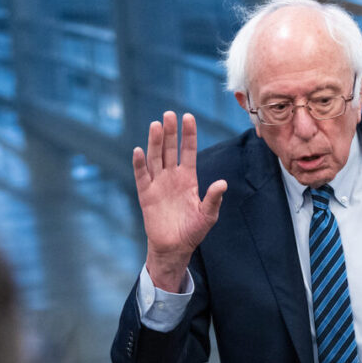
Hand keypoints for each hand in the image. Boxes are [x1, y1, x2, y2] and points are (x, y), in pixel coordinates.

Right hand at [133, 112, 226, 290]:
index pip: (188, 151)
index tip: (188, 116)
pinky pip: (141, 176)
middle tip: (169, 114)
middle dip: (170, 132)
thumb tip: (222, 183)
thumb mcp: (208, 215)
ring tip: (156, 125)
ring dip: (155, 142)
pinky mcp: (146, 195)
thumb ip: (213, 199)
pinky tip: (139, 151)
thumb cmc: (193, 231)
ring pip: (155, 158)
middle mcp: (172, 176)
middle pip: (169, 149)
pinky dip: (139, 164)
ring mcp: (158, 184)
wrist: (175, 248)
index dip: (188, 134)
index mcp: (188, 178)